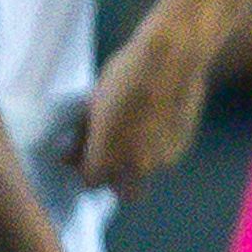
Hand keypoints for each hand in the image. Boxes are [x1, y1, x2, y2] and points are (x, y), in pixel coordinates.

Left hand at [75, 13, 211, 189]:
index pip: (91, 181)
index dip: (86, 170)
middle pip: (124, 193)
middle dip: (115, 181)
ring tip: (134, 134)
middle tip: (110, 159)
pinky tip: (153, 125)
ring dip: (137, 165)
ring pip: (145, 176)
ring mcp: (163, 159)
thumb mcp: (94, 103)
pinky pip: (163, 160)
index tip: (85, 157)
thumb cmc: (126, 74)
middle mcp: (136, 164)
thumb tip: (69, 154)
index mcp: (108, 153)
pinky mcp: (182, 148)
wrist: (173, 58)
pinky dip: (156, 150)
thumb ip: (83, 136)